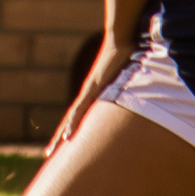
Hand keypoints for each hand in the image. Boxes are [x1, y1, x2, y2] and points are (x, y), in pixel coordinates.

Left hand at [46, 33, 132, 154]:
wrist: (121, 41)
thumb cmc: (128, 58)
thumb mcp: (131, 80)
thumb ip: (133, 91)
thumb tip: (148, 100)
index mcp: (95, 96)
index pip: (78, 116)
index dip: (70, 129)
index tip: (63, 145)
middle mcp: (87, 95)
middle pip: (69, 120)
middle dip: (58, 138)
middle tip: (47, 154)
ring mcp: (88, 92)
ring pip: (71, 118)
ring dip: (62, 134)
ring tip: (52, 150)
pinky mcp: (92, 89)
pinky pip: (81, 109)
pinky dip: (74, 123)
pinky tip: (67, 136)